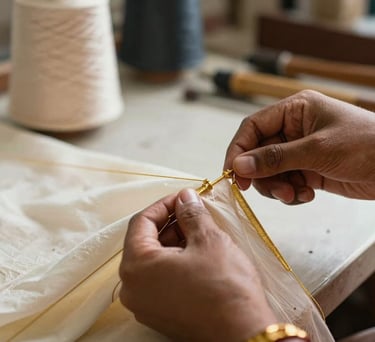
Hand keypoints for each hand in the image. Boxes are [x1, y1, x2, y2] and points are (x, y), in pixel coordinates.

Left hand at [119, 189, 276, 340]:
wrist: (244, 335)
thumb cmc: (225, 288)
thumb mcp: (209, 239)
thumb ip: (191, 213)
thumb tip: (185, 198)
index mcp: (137, 267)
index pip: (141, 222)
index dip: (164, 204)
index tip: (183, 198)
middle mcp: (133, 288)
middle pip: (145, 241)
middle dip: (170, 223)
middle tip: (193, 212)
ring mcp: (145, 305)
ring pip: (154, 260)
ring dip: (174, 241)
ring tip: (199, 231)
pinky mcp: (160, 314)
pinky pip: (160, 278)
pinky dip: (175, 261)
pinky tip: (197, 254)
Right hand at [224, 90, 374, 203]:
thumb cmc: (366, 145)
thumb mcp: (316, 149)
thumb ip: (275, 158)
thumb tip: (238, 165)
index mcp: (294, 110)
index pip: (253, 127)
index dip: (239, 150)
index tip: (233, 174)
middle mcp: (293, 129)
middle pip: (258, 152)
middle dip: (263, 175)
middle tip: (273, 191)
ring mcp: (299, 150)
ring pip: (269, 171)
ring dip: (277, 186)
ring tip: (295, 194)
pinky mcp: (307, 169)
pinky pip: (285, 182)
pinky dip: (291, 192)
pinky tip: (306, 194)